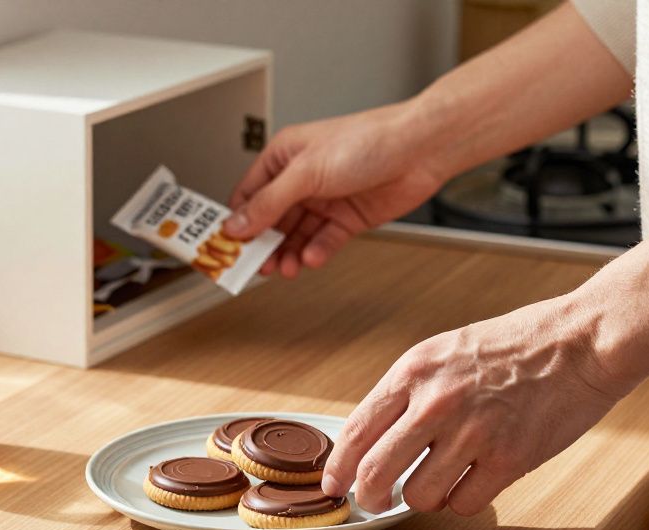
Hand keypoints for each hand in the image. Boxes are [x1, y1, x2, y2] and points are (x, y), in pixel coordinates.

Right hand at [222, 101, 449, 278]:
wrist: (420, 150)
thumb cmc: (368, 141)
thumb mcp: (306, 172)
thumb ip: (269, 202)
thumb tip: (236, 225)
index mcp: (284, 157)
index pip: (248, 195)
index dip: (237, 222)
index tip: (228, 247)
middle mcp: (302, 178)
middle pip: (271, 220)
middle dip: (263, 244)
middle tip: (256, 266)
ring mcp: (325, 199)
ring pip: (296, 235)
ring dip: (288, 253)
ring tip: (285, 268)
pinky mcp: (348, 218)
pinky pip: (323, 241)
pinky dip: (316, 252)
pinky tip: (311, 259)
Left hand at [321, 297, 637, 514]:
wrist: (582, 341)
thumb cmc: (516, 345)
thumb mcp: (445, 352)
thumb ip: (408, 391)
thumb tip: (373, 439)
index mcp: (414, 371)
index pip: (355, 432)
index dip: (338, 468)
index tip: (334, 485)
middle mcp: (436, 402)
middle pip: (375, 474)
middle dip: (369, 497)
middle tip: (376, 502)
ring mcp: (473, 433)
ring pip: (418, 497)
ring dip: (425, 498)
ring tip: (444, 479)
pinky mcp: (509, 459)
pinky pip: (464, 505)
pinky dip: (465, 500)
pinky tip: (477, 480)